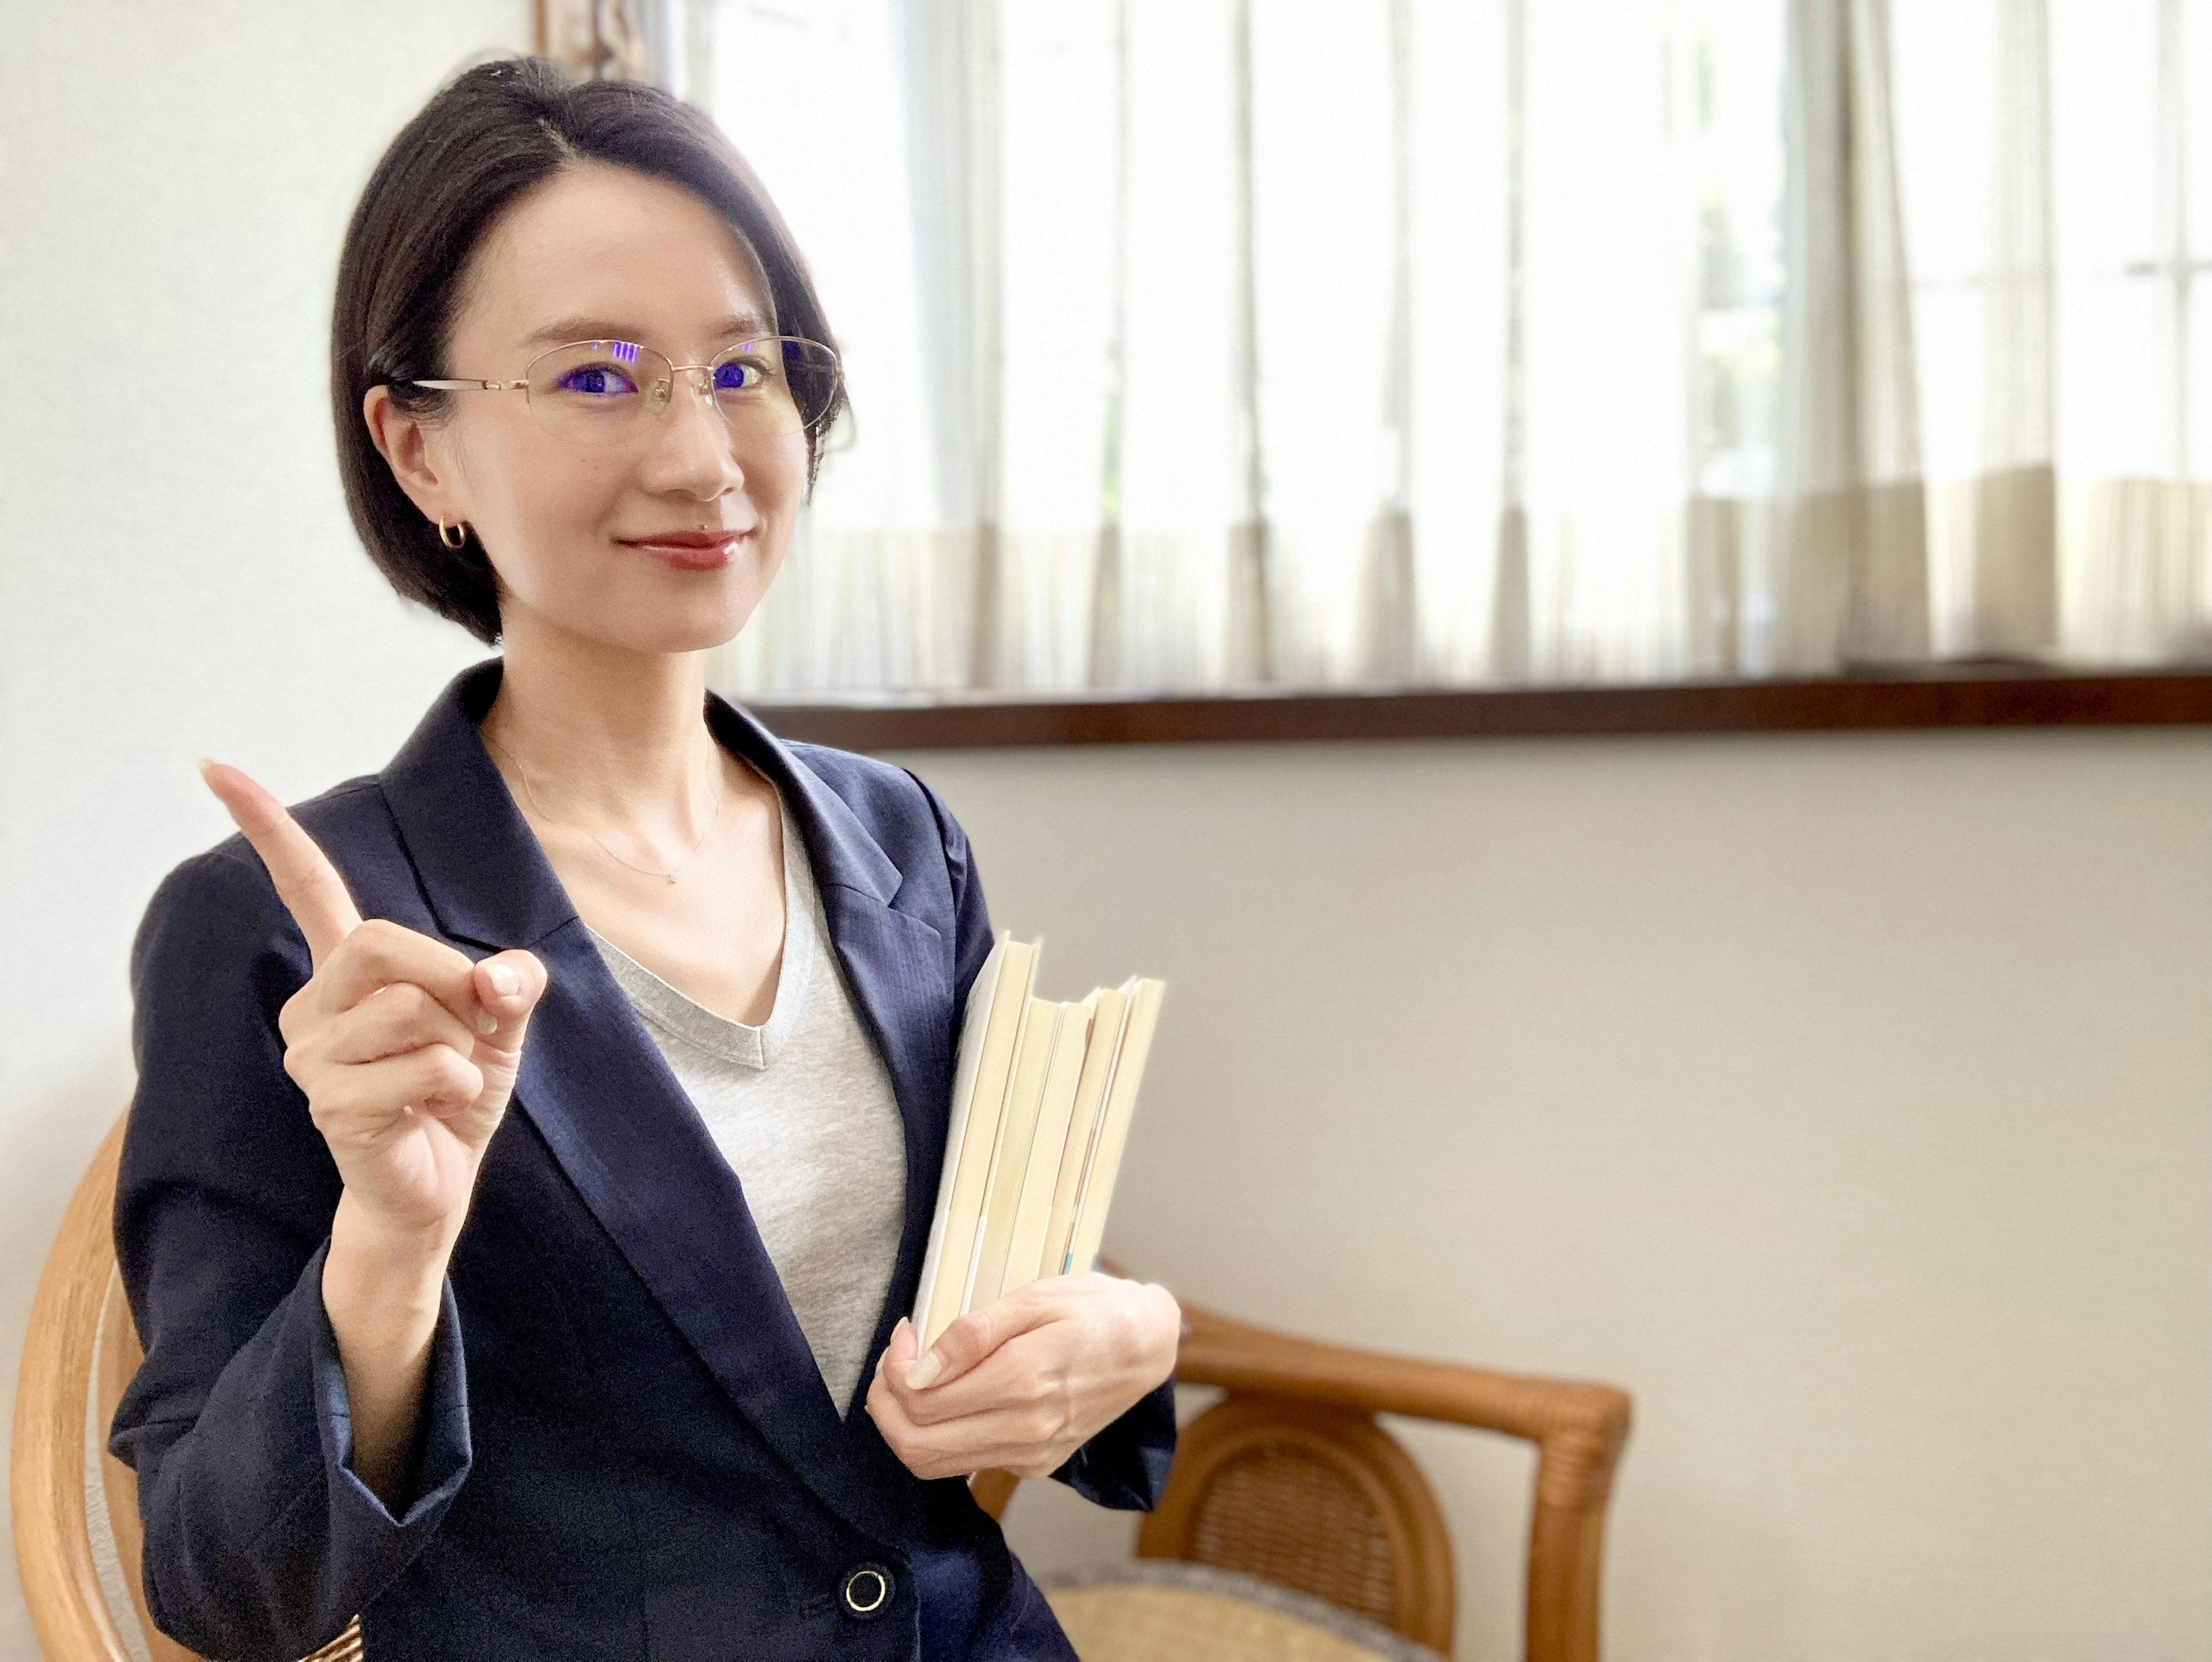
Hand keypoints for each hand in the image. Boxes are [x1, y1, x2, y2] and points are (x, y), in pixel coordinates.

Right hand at [200, 760, 546, 1246]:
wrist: (441, 1184)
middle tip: (470, 1027)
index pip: (306, 886)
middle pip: (384, 943)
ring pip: (412, 1009)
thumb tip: (500, 979)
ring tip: (446, 1077)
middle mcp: (315, 1004)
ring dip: (462, 1042)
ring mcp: (313, 1055)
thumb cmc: (456, 1093)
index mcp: (351, 971)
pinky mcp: (331, 1104)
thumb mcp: (501, 1021)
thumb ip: (510, 981)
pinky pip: (427, 1068)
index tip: (215, 767)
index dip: (267, 828)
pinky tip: (436, 1111)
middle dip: (453, 979)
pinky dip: (460, 1085)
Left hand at [865, 1273, 1179, 1480]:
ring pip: (935, 1464)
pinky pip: (967, 1462)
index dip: (894, 1369)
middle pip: (917, 1446)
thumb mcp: (1034, 1299)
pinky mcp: (1035, 1465)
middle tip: (893, 1362)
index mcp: (1022, 1381)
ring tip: (912, 1377)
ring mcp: (1031, 1455)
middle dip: (885, 1405)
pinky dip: (940, 1435)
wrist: (1147, 1346)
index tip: (903, 1334)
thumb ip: (972, 1334)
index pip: (921, 1401)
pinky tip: (950, 1395)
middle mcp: (1025, 1430)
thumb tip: (919, 1369)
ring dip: (906, 1425)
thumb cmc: (1093, 1310)